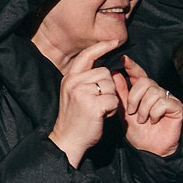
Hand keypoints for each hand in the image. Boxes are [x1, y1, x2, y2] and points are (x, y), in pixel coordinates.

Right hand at [48, 38, 124, 164]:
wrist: (68, 140)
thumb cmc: (75, 119)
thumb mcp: (74, 94)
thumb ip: (85, 80)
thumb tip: (105, 68)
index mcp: (69, 78)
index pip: (87, 55)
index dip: (102, 47)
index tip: (115, 41)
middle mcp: (74, 82)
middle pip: (105, 73)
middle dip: (108, 88)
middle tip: (98, 103)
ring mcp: (82, 92)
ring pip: (111, 86)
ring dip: (111, 100)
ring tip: (99, 110)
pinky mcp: (93, 104)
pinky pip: (114, 100)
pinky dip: (112, 110)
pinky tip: (102, 116)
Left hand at [118, 55, 182, 157]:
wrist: (148, 149)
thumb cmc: (137, 131)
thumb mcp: (124, 111)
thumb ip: (120, 93)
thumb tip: (114, 73)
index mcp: (144, 91)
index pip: (138, 73)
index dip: (132, 66)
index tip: (123, 59)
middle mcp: (157, 91)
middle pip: (145, 82)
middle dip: (135, 97)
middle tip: (132, 112)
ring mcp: (168, 98)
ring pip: (154, 92)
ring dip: (144, 109)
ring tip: (143, 120)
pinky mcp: (177, 107)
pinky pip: (163, 102)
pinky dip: (155, 113)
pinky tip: (154, 121)